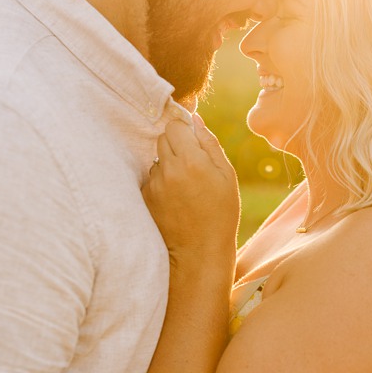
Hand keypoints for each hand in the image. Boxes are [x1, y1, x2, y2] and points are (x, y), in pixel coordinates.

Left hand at [142, 104, 239, 260]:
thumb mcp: (226, 176)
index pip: (175, 126)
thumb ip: (209, 143)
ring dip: (168, 165)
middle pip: (163, 138)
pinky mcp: (145, 198)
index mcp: (191, 161)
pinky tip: (175, 199)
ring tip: (185, 187)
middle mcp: (168, 170)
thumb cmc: (220, 214)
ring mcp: (154, 185)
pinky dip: (161, 182)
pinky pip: (151, 178)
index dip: (185, 132)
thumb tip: (195, 119)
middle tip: (192, 166)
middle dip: (176, 145)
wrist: (199, 253)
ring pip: (157, 159)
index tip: (194, 144)